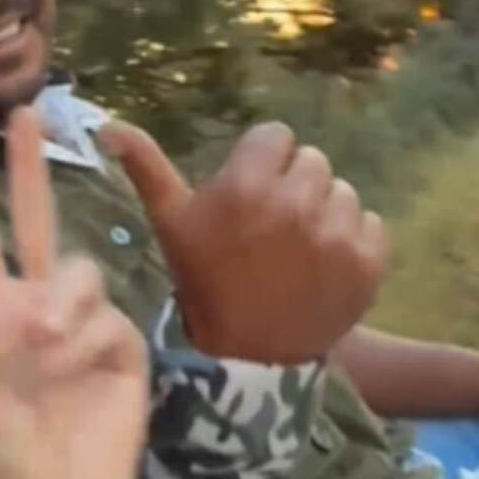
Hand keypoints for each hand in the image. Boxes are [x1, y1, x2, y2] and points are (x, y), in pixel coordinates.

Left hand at [0, 106, 149, 478]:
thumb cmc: (4, 448)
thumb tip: (29, 307)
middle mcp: (42, 303)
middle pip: (38, 220)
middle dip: (29, 167)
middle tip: (26, 113)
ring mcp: (85, 319)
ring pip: (76, 271)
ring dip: (55, 311)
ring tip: (43, 350)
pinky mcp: (123, 340)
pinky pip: (102, 318)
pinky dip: (81, 345)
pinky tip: (76, 375)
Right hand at [99, 120, 386, 365]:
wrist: (247, 354)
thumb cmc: (204, 280)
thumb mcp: (169, 223)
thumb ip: (145, 167)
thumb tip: (108, 124)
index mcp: (246, 186)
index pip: (275, 137)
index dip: (261, 164)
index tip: (248, 198)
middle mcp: (296, 202)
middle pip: (311, 161)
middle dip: (293, 187)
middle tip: (270, 228)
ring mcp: (337, 233)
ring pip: (342, 192)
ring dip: (324, 214)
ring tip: (297, 250)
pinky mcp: (369, 262)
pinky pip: (371, 225)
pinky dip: (352, 243)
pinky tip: (324, 267)